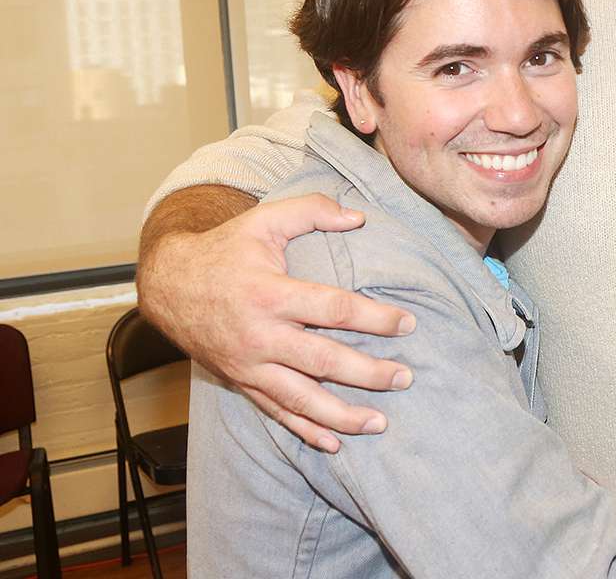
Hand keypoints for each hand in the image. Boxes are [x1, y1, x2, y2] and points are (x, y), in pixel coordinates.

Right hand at [138, 193, 415, 452]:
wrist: (167, 286)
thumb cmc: (224, 250)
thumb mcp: (264, 219)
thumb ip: (312, 210)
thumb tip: (360, 217)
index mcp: (270, 294)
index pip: (334, 310)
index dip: (374, 318)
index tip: (409, 324)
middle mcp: (260, 336)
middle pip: (322, 362)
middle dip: (368, 374)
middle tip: (405, 378)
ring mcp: (248, 365)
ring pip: (300, 398)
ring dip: (341, 415)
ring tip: (380, 423)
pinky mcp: (240, 382)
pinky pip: (275, 412)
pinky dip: (304, 431)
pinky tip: (333, 444)